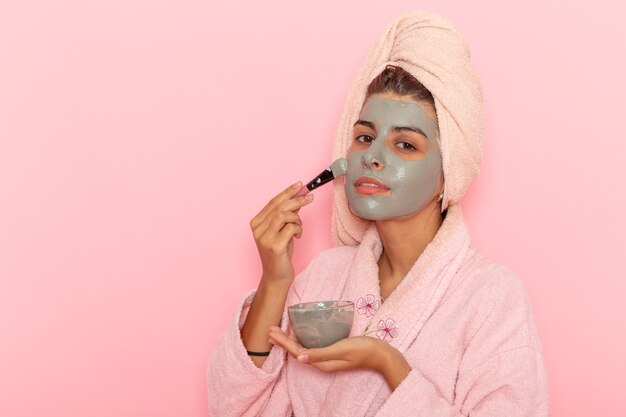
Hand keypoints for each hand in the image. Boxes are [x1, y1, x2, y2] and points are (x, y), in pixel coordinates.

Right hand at [249, 182, 313, 286]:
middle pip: (279, 206)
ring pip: (284, 215)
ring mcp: (264, 237)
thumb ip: (287, 215)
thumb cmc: (280, 253)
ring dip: (297, 219)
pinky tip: (297, 236)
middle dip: (297, 200)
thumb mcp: (282, 230)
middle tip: (310, 198)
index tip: (299, 184)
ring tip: (299, 228)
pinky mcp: (274, 245)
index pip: (273, 202)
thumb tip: (298, 198)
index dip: (287, 192)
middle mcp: (257, 229)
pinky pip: (290, 228)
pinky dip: (298, 229)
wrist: (276, 276)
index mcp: (256, 223)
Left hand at [268, 326, 411, 389]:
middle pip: (297, 350)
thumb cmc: (362, 350)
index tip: (271, 331)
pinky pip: (312, 345)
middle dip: (282, 340)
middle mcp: (322, 361)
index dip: (282, 342)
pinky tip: (301, 332)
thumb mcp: (341, 350)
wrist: (382, 354)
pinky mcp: (333, 350)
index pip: (296, 351)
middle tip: (270, 329)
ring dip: (290, 339)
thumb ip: (321, 353)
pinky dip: (302, 338)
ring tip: (279, 331)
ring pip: (304, 347)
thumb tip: (298, 357)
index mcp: (321, 362)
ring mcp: (328, 356)